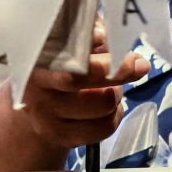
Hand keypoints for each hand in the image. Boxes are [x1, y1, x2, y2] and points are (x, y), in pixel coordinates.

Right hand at [11, 38, 150, 157]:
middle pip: (80, 77)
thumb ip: (87, 34)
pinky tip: (107, 109)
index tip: (107, 38)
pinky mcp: (61, 136)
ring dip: (116, 93)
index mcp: (36, 59)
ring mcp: (46, 115)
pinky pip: (105, 127)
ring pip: (103, 103)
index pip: (63, 50)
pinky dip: (115, 116)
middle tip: (138, 65)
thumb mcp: (68, 47)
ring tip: (110, 88)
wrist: (33, 114)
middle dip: (116, 70)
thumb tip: (106, 35)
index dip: (88, 43)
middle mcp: (36, 87)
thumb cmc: (58, 71)